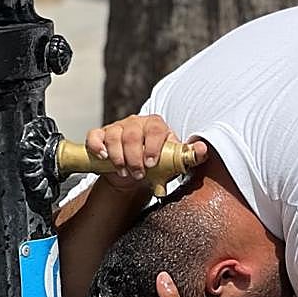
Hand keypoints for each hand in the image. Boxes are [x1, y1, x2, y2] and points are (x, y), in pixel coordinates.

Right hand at [85, 115, 208, 191]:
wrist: (135, 174)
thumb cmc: (157, 164)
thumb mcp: (173, 160)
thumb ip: (188, 155)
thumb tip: (203, 150)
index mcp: (156, 125)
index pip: (155, 129)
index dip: (152, 146)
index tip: (151, 163)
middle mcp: (136, 123)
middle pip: (132, 134)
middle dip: (134, 157)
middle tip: (138, 173)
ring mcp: (117, 127)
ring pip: (114, 136)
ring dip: (118, 157)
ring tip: (124, 172)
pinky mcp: (101, 135)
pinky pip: (95, 135)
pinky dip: (97, 145)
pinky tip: (103, 156)